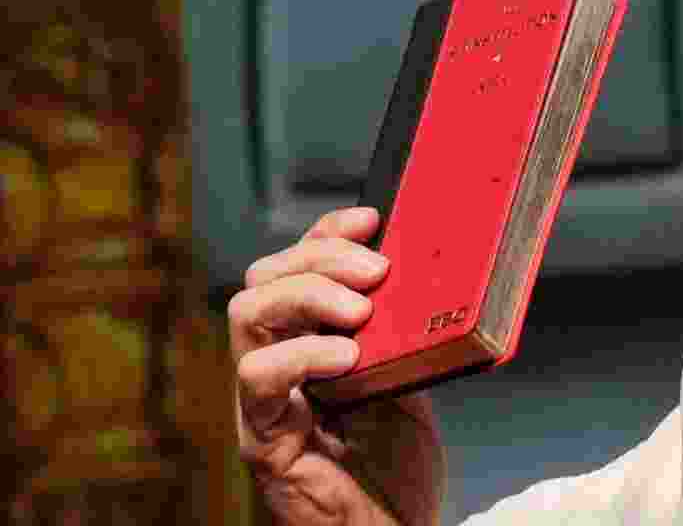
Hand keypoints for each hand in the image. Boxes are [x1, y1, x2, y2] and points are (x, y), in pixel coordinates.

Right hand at [229, 207, 442, 525]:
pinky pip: (258, 378)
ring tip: (361, 312)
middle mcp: (278, 364)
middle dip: (320, 257)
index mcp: (309, 341)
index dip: (328, 231)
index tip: (372, 218)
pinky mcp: (263, 439)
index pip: (296, 264)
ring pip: (248, 313)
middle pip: (264, 277)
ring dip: (308, 296)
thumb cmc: (398, 465)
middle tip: (377, 272)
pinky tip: (346, 358)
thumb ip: (404, 330)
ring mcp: (263, 401)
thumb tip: (433, 270)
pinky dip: (301, 354)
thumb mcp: (409, 377)